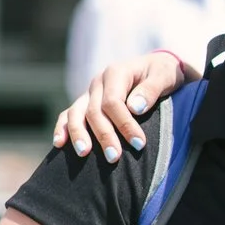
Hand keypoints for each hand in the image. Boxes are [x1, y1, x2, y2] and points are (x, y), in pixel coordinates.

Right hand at [52, 51, 189, 163]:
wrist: (157, 67)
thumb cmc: (163, 73)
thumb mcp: (165, 76)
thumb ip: (151, 90)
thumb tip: (135, 108)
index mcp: (116, 73)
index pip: (114, 102)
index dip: (124, 124)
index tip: (139, 143)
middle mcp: (98, 82)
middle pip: (94, 111)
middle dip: (104, 135)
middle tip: (114, 157)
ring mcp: (90, 93)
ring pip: (76, 113)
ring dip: (79, 134)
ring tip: (84, 154)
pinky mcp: (86, 102)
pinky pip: (69, 115)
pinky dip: (63, 128)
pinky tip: (59, 144)